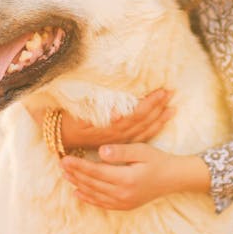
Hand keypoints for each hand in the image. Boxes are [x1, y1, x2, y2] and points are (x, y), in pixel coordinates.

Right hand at [29, 89, 174, 151]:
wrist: (60, 136)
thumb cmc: (68, 119)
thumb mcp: (78, 113)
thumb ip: (95, 111)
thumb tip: (118, 113)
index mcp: (110, 126)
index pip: (136, 114)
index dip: (151, 103)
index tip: (162, 91)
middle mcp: (118, 135)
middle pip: (143, 121)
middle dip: (159, 107)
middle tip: (172, 92)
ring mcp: (119, 140)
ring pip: (144, 130)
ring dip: (159, 118)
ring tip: (172, 107)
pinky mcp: (119, 142)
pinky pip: (140, 136)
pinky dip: (152, 128)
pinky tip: (161, 121)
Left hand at [60, 143, 210, 210]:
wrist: (173, 178)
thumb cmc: (157, 160)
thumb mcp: (141, 150)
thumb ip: (121, 152)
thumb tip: (101, 151)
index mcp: (126, 179)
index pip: (95, 172)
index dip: (78, 166)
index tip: (65, 159)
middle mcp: (123, 194)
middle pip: (92, 184)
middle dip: (75, 174)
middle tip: (60, 164)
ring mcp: (123, 202)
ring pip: (94, 194)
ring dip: (78, 185)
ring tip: (65, 176)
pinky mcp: (125, 206)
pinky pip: (102, 203)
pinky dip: (88, 198)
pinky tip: (78, 193)